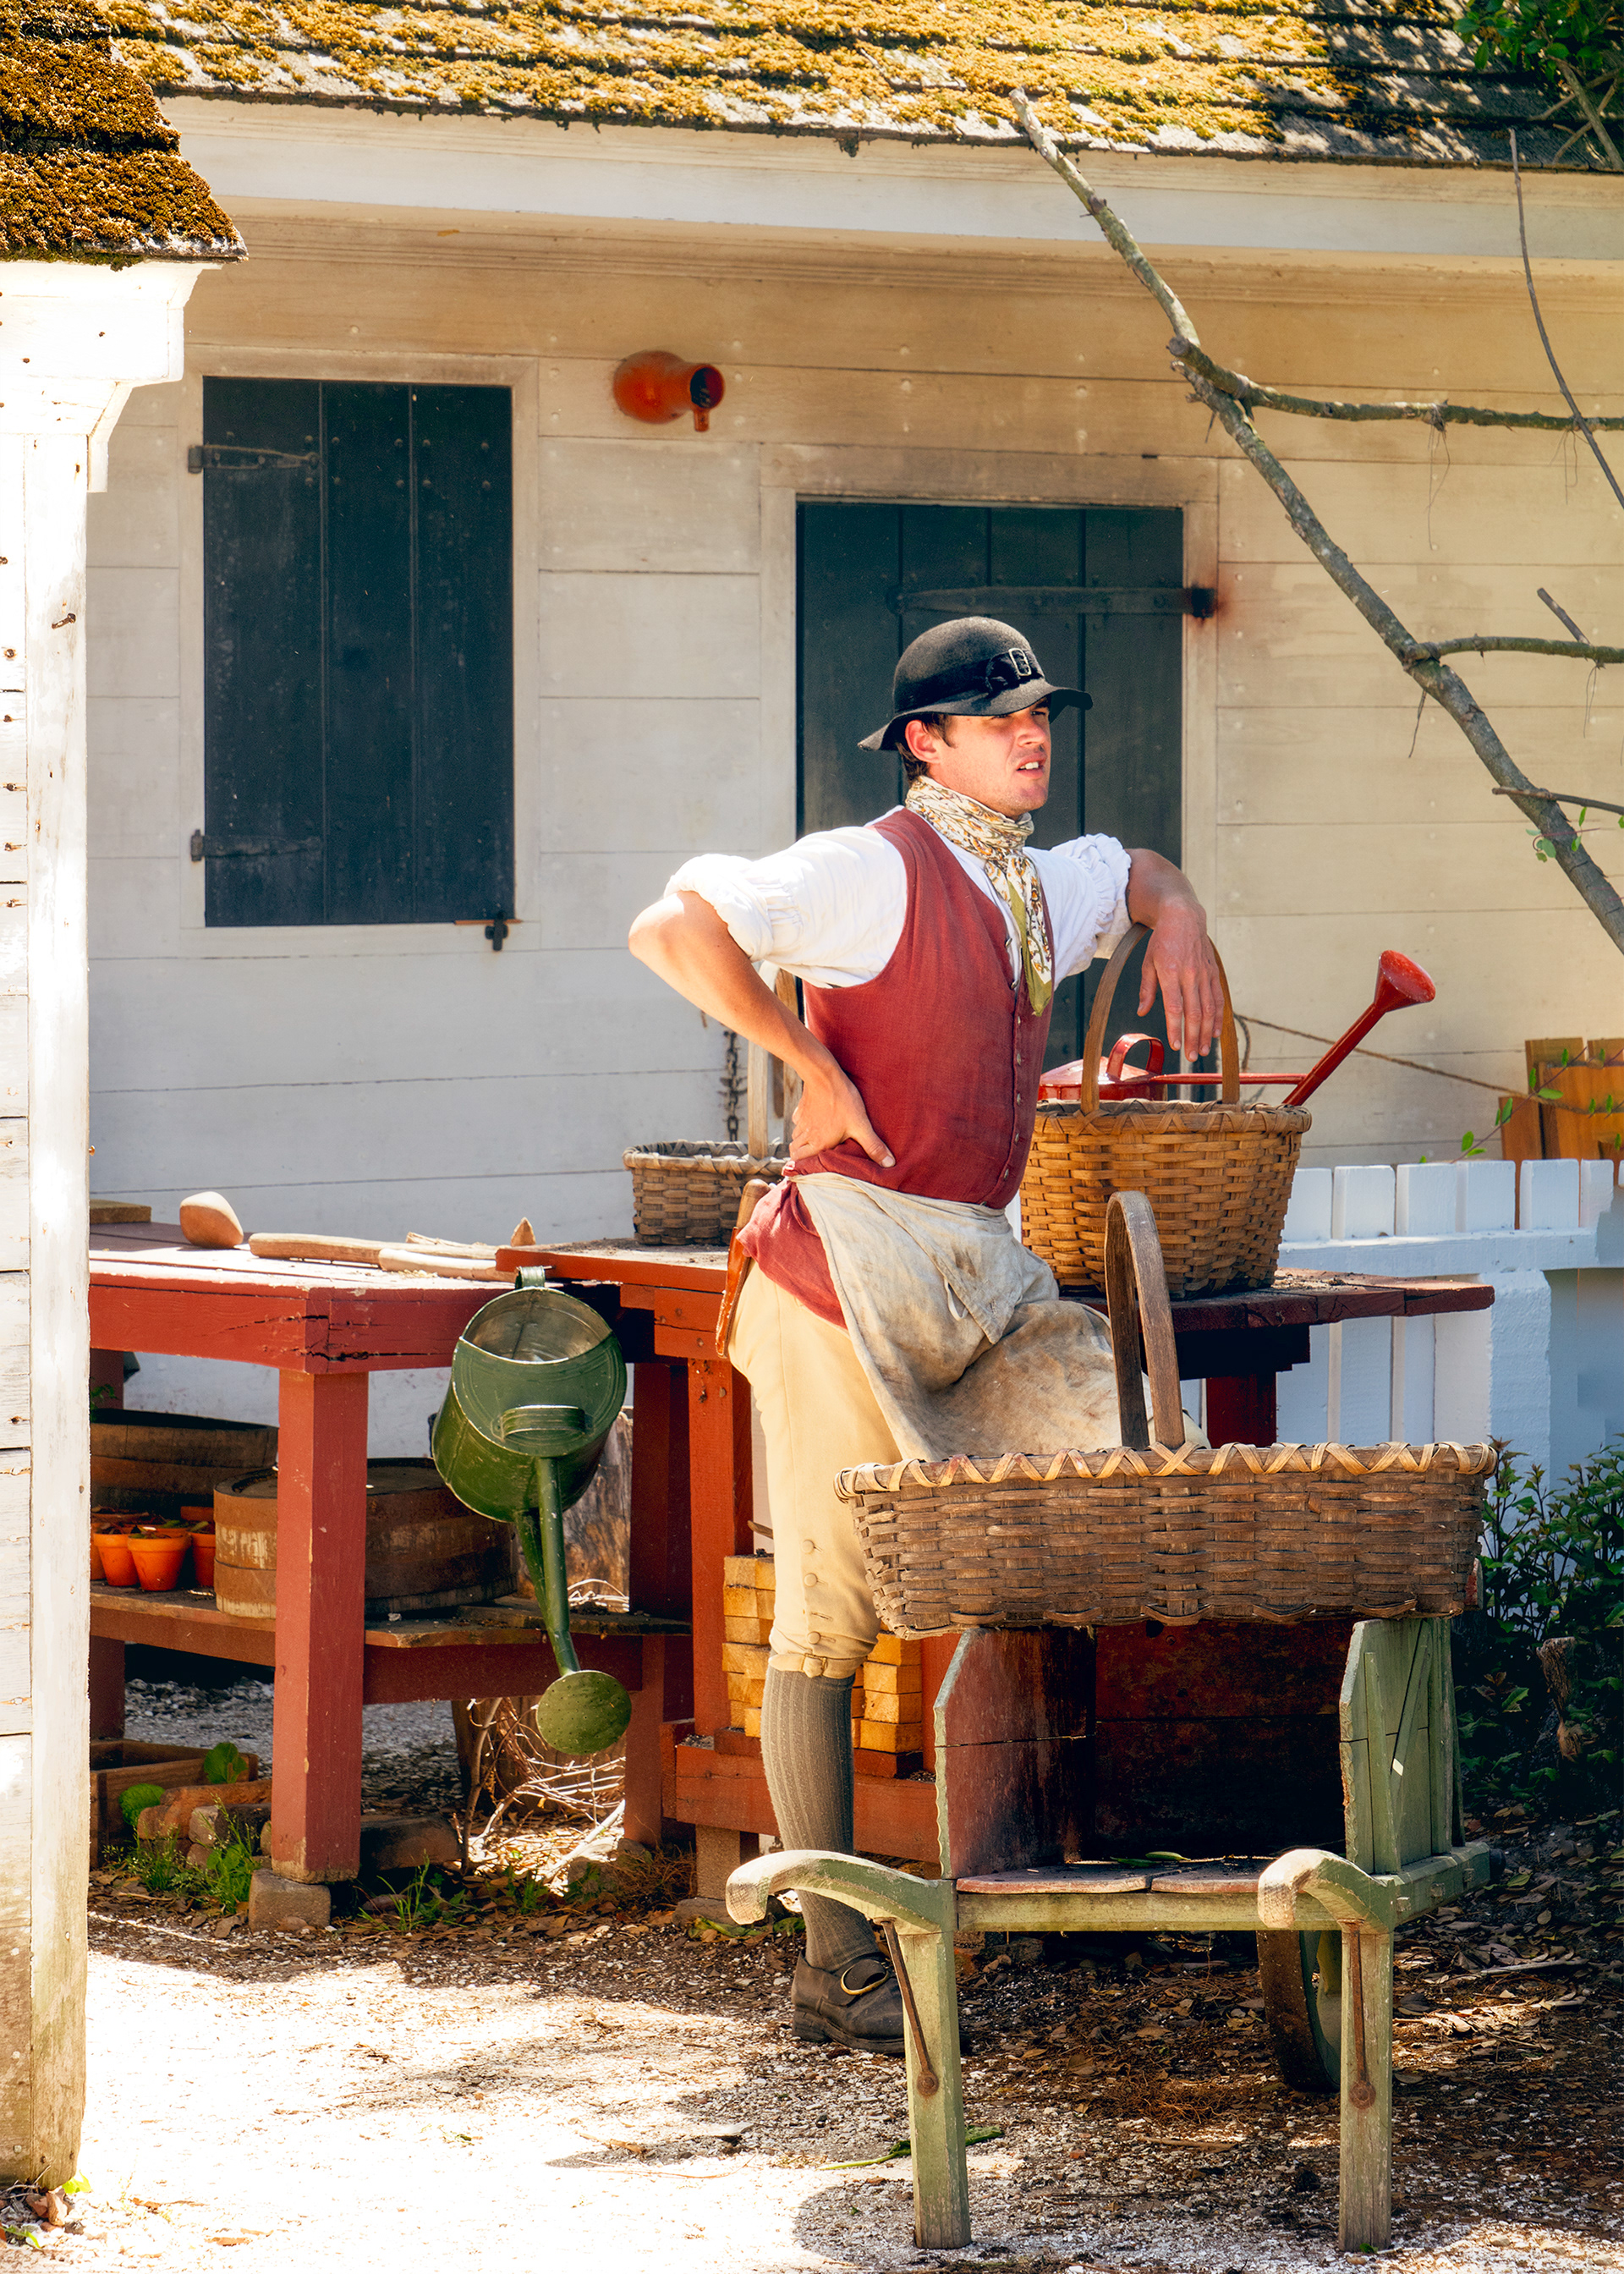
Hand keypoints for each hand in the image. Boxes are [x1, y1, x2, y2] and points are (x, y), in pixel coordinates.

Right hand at [789, 1059, 893, 1167]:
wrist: (824, 1075)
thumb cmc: (842, 1100)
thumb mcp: (861, 1125)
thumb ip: (873, 1146)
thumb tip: (889, 1164)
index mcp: (818, 1143)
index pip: (800, 1161)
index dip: (804, 1166)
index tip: (811, 1168)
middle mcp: (806, 1134)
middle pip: (795, 1151)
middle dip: (801, 1155)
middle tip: (813, 1156)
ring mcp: (801, 1121)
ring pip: (795, 1136)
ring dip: (802, 1140)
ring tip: (816, 1140)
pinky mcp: (800, 1109)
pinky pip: (797, 1121)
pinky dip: (803, 1125)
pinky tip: (814, 1121)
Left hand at [1138, 902, 1223, 1058]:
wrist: (1183, 917)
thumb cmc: (1162, 941)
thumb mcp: (1148, 962)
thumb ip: (1147, 989)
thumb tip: (1142, 1012)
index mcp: (1170, 972)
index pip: (1175, 1007)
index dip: (1175, 1028)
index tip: (1174, 1045)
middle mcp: (1189, 974)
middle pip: (1194, 1012)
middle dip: (1193, 1037)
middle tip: (1191, 1056)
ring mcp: (1203, 974)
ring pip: (1209, 1008)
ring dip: (1206, 1032)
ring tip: (1203, 1049)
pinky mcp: (1213, 972)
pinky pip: (1217, 998)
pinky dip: (1218, 1016)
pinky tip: (1215, 1031)